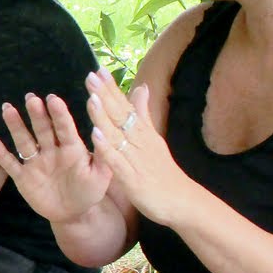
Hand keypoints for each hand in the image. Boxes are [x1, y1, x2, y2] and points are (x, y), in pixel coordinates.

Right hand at [0, 92, 113, 222]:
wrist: (75, 214)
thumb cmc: (90, 192)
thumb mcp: (102, 175)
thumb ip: (102, 155)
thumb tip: (100, 129)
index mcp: (71, 149)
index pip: (64, 129)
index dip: (59, 114)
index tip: (53, 99)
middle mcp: (51, 151)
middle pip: (42, 130)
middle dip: (36, 114)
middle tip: (31, 98)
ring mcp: (36, 163)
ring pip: (24, 141)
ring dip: (15, 125)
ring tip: (7, 108)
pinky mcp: (23, 178)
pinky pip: (10, 164)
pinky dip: (0, 153)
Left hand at [84, 69, 192, 226]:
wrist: (182, 202)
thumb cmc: (163, 171)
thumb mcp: (153, 139)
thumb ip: (143, 115)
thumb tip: (141, 87)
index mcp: (143, 133)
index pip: (125, 106)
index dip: (112, 89)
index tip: (98, 70)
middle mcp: (140, 142)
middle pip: (121, 115)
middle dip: (105, 96)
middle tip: (91, 76)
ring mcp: (137, 159)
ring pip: (118, 135)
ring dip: (104, 117)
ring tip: (91, 98)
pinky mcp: (133, 178)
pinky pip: (117, 161)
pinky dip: (107, 148)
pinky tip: (96, 135)